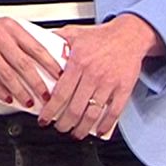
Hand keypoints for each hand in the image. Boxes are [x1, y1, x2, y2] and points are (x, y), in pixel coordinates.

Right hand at [0, 8, 61, 110]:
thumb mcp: (4, 27)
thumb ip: (22, 40)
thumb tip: (46, 58)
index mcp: (11, 27)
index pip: (36, 47)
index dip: (50, 64)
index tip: (60, 76)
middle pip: (23, 63)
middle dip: (37, 83)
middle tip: (47, 95)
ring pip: (7, 73)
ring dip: (20, 91)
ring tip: (29, 102)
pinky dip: (1, 90)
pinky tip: (8, 98)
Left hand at [35, 18, 152, 139]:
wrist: (129, 35)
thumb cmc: (101, 36)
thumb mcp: (73, 33)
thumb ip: (54, 40)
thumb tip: (36, 43)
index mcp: (78, 63)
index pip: (60, 94)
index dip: (50, 110)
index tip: (44, 119)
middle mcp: (93, 75)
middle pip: (75, 108)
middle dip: (64, 124)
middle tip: (59, 128)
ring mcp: (109, 83)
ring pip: (92, 114)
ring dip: (82, 128)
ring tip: (75, 133)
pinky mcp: (124, 88)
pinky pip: (114, 112)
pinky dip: (105, 125)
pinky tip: (98, 130)